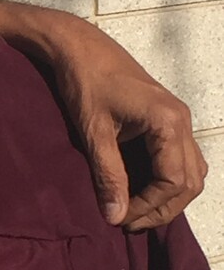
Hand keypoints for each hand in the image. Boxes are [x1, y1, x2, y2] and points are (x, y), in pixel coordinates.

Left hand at [0, 0, 207, 230]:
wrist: (78, 47)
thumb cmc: (84, 82)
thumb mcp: (93, 132)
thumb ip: (108, 176)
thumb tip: (115, 217)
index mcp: (168, 122)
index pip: (174, 181)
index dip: (148, 206)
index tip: (119, 218)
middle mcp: (182, 120)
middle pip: (190, 181)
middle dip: (162, 207)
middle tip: (127, 222)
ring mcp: (178, 119)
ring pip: (191, 172)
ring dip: (167, 196)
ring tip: (133, 210)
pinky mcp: (168, 119)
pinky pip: (181, 158)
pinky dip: (166, 180)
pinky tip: (139, 190)